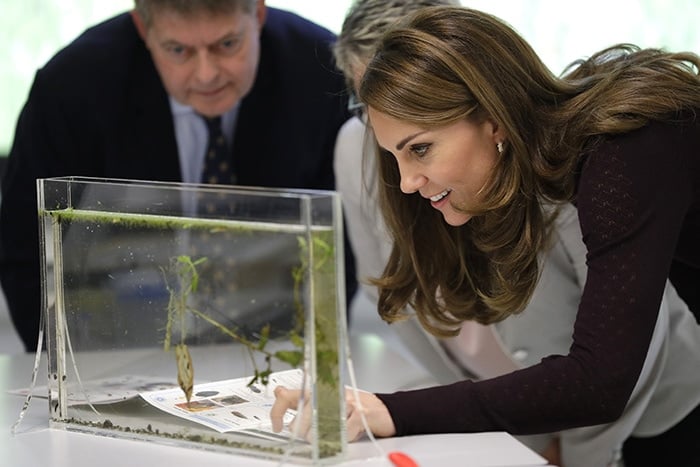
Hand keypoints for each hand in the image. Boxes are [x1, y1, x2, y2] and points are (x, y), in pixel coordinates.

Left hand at [270, 386, 396, 440]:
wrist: (383, 410)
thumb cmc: (354, 406)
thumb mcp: (326, 400)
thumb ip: (302, 398)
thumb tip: (279, 391)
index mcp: (319, 389)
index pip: (289, 396)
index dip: (277, 412)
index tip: (277, 426)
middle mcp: (330, 393)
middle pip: (301, 420)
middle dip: (304, 434)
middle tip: (314, 435)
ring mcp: (345, 402)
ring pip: (317, 429)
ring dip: (321, 438)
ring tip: (331, 434)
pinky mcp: (359, 413)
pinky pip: (341, 434)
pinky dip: (342, 439)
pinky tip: (347, 434)